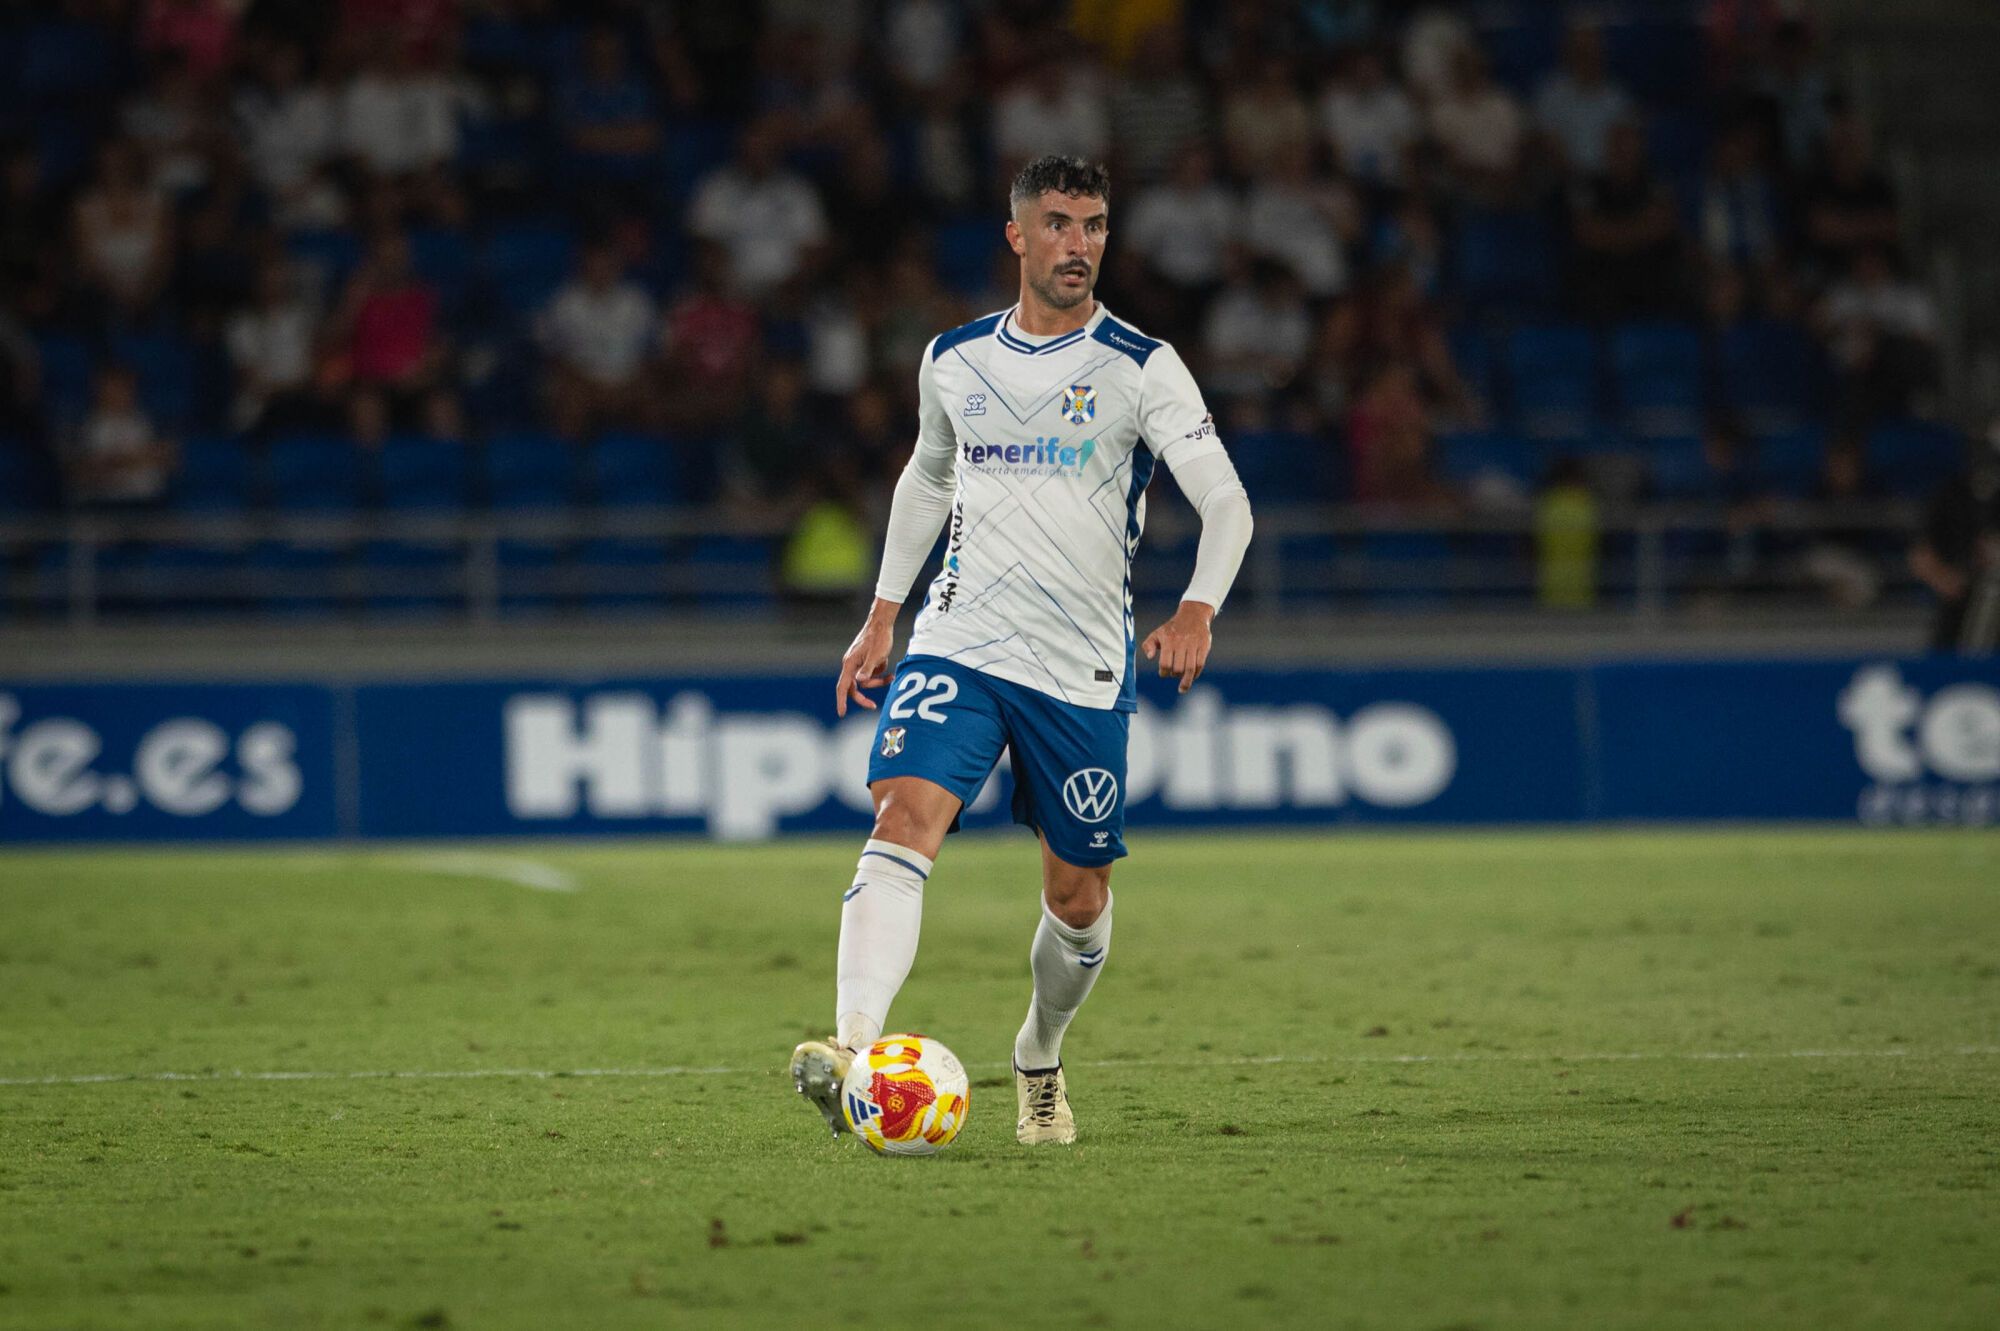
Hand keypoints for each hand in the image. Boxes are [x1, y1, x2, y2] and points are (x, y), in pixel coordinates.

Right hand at [835, 600, 898, 716]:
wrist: (881, 623)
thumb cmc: (878, 638)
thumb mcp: (876, 656)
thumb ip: (867, 670)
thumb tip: (859, 682)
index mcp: (850, 664)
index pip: (843, 687)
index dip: (841, 701)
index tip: (841, 713)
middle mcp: (851, 664)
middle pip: (853, 687)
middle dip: (864, 696)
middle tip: (873, 707)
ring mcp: (857, 662)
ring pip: (865, 680)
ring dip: (877, 681)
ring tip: (891, 676)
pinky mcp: (865, 660)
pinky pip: (871, 673)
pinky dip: (879, 673)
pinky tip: (887, 665)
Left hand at [1141, 600, 1214, 693]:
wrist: (1193, 615)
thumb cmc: (1172, 628)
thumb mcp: (1157, 633)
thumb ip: (1148, 645)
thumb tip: (1150, 657)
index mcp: (1169, 641)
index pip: (1165, 664)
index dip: (1164, 672)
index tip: (1164, 673)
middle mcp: (1181, 643)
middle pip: (1178, 668)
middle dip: (1174, 675)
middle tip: (1173, 674)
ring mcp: (1194, 645)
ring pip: (1190, 669)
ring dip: (1186, 681)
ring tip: (1182, 688)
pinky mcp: (1204, 646)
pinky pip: (1200, 664)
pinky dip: (1196, 674)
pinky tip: (1192, 678)